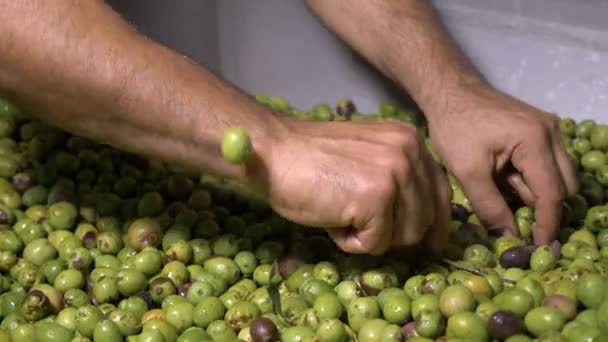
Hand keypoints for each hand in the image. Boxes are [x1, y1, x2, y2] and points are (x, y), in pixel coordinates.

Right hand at [251, 118, 451, 254]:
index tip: (432, 245)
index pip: (441, 191)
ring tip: (340, 213)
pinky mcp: (377, 197)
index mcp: (411, 140)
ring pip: (404, 236)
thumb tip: (420, 225)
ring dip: (370, 236)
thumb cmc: (311, 160)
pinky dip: (350, 242)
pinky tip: (332, 219)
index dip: (436, 223)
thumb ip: (397, 179)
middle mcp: (410, 151)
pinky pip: (376, 244)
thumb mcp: (368, 159)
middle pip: (424, 220)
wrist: (274, 153)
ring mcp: (395, 173)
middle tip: (354, 218)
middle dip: (391, 232)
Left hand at [426, 85, 577, 243]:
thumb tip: (510, 237)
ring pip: (555, 175)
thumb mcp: (467, 172)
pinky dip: (528, 177)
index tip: (541, 248)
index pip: (552, 193)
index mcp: (536, 141)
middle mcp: (551, 133)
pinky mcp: (538, 129)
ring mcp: (547, 129)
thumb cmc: (454, 127)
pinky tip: (501, 176)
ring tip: (498, 186)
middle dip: (541, 206)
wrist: (448, 91)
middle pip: (562, 185)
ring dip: (532, 190)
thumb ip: (490, 207)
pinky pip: (544, 163)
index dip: (547, 224)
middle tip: (514, 218)